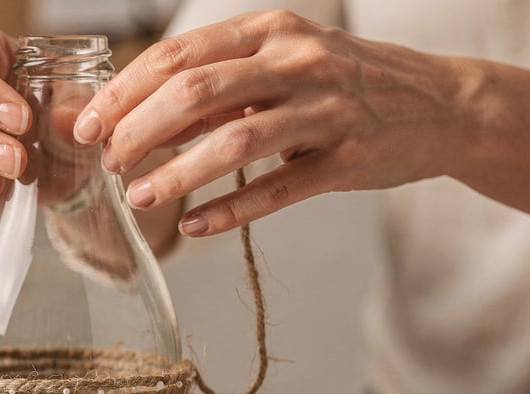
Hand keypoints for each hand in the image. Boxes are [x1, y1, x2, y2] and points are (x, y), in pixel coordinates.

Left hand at [72, 10, 470, 236]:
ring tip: (140, 197)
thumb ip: (220, 89)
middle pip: (197, 92)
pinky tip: (196, 226)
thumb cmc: (345, 84)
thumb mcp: (284, 64)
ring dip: (177, 173)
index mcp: (272, 30)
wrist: (441, 103)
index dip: (125, 91)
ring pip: (235, 141)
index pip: (180, 55)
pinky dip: (231, 210)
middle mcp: (298, 62)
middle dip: (139, 129)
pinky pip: (279, 189)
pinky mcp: (348, 160)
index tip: (88, 124)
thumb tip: (139, 119)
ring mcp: (327, 111)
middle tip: (109, 162)